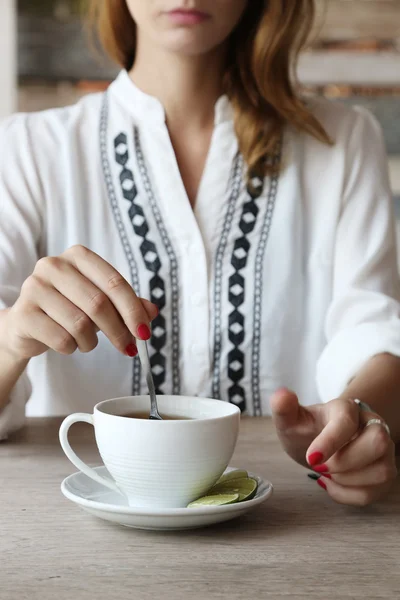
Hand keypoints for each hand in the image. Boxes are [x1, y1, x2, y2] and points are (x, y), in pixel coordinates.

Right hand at [3, 245, 157, 359]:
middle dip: (119, 331)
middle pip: (98, 303)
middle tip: (129, 348)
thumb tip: (152, 311)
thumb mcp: (101, 303)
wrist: (27, 324)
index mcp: (78, 256)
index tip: (145, 333)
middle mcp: (54, 265)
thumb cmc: (69, 309)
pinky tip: (68, 344)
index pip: (114, 282)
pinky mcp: (23, 313)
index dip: (133, 310)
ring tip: (88, 343)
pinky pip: (61, 339)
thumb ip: (127, 305)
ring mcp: (34, 287)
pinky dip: (72, 348)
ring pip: (80, 324)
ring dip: (91, 342)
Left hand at [271, 388, 396, 505]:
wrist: (319, 444)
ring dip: (347, 481)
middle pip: (378, 443)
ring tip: (328, 473)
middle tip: (321, 466)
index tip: (311, 458)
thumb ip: (283, 408)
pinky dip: (349, 495)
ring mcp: (383, 451)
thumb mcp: (291, 420)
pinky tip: (333, 485)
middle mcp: (372, 425)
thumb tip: (281, 395)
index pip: (348, 421)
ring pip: (381, 472)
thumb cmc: (307, 430)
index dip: (330, 441)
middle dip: (346, 462)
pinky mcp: (384, 473)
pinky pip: (375, 492)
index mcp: (346, 408)